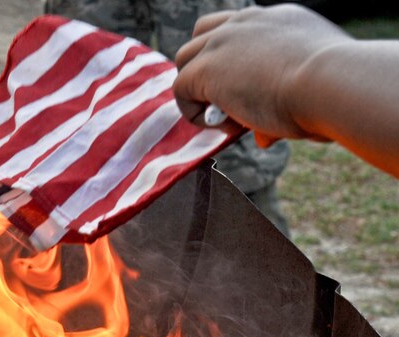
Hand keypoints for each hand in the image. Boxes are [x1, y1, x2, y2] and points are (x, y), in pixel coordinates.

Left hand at [172, 4, 349, 146]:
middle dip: (206, 69)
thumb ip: (283, 105)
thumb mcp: (310, 91)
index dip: (233, 61)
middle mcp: (247, 22)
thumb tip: (265, 138)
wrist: (332, 84)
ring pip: (185, 60)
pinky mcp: (206, 69)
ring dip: (197, 90)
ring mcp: (222, 42)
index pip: (239, 31)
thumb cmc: (336, 91)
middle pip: (203, 37)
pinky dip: (194, 112)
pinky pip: (180, 89)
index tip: (249, 88)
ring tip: (227, 117)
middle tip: (229, 102)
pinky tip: (224, 125)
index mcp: (277, 19)